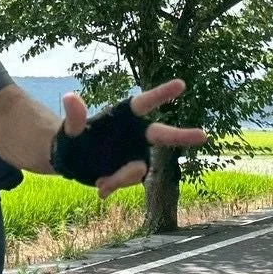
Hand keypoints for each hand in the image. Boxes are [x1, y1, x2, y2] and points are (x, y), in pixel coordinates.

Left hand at [60, 79, 207, 197]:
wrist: (70, 163)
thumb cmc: (71, 139)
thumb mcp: (69, 130)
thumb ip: (74, 116)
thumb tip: (71, 97)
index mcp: (123, 115)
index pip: (144, 103)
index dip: (162, 94)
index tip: (181, 84)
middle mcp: (135, 134)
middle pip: (162, 134)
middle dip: (182, 136)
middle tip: (204, 135)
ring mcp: (136, 154)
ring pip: (140, 169)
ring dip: (122, 177)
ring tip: (100, 182)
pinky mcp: (131, 171)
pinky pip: (129, 181)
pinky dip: (114, 185)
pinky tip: (101, 188)